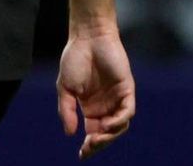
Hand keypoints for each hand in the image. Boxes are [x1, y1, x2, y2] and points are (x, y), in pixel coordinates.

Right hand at [57, 25, 134, 158]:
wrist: (87, 38)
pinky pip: (128, 112)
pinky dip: (119, 121)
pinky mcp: (127, 90)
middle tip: (88, 148)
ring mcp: (117, 99)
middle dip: (99, 144)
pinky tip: (107, 124)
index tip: (81, 155)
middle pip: (107, 133)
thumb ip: (66, 110)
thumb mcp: (64, 88)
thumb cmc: (74, 59)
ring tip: (96, 137)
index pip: (93, 133)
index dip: (89, 146)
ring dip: (110, 135)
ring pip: (119, 126)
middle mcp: (105, 106)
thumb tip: (69, 133)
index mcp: (90, 107)